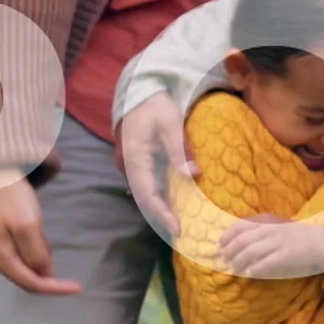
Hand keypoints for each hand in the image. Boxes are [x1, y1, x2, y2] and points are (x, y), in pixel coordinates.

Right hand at [0, 177, 78, 295]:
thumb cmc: (12, 199)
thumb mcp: (28, 227)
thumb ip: (37, 255)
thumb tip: (46, 277)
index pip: (31, 283)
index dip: (55, 288)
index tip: (78, 288)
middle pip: (28, 276)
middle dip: (44, 263)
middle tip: (45, 236)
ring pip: (27, 266)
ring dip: (39, 253)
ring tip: (36, 227)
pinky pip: (23, 256)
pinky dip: (34, 248)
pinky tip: (32, 229)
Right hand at [115, 95, 194, 238]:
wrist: (140, 90)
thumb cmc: (155, 104)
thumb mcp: (170, 122)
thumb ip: (179, 149)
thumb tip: (193, 175)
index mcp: (135, 158)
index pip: (147, 194)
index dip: (161, 214)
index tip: (177, 229)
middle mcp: (130, 165)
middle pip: (145, 199)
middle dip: (162, 217)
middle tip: (181, 233)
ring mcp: (133, 165)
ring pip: (146, 193)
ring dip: (161, 208)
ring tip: (179, 223)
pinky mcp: (139, 162)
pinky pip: (149, 184)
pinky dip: (161, 196)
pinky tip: (174, 203)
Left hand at [213, 214, 323, 279]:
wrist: (322, 243)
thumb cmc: (298, 237)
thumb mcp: (278, 228)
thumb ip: (261, 231)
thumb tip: (239, 241)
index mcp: (268, 222)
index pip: (241, 225)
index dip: (228, 235)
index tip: (220, 244)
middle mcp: (271, 230)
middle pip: (243, 240)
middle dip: (230, 251)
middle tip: (225, 260)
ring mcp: (279, 242)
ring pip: (252, 251)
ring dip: (240, 261)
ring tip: (234, 269)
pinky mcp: (287, 254)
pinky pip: (267, 262)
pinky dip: (256, 268)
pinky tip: (250, 274)